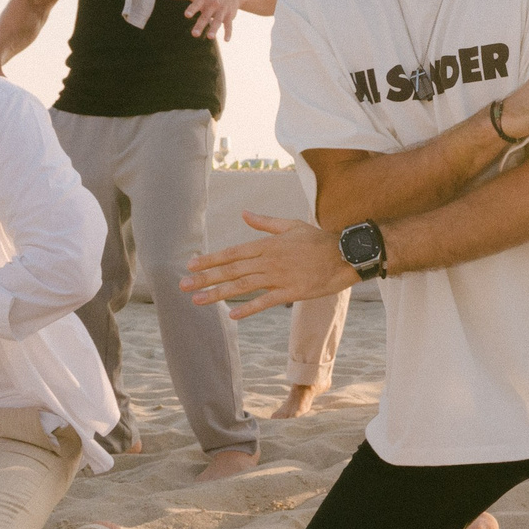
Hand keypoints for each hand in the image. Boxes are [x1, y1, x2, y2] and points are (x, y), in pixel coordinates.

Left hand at [165, 0, 254, 40]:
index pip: (196, 5)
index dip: (192, 10)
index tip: (187, 15)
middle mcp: (212, 4)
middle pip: (205, 17)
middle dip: (200, 25)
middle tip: (194, 35)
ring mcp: (222, 10)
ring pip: (218, 21)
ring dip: (214, 29)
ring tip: (209, 37)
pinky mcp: (229, 16)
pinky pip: (229, 25)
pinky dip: (228, 32)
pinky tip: (226, 40)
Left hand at [186, 214, 355, 318]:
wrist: (345, 254)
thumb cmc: (318, 239)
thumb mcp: (291, 225)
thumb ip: (265, 222)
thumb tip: (244, 213)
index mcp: (267, 245)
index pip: (233, 253)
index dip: (211, 259)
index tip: (191, 266)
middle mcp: (269, 261)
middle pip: (232, 270)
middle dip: (206, 278)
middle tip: (183, 286)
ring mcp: (280, 277)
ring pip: (244, 286)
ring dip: (219, 294)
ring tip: (198, 301)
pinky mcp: (292, 291)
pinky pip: (266, 301)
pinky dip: (249, 308)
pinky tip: (233, 314)